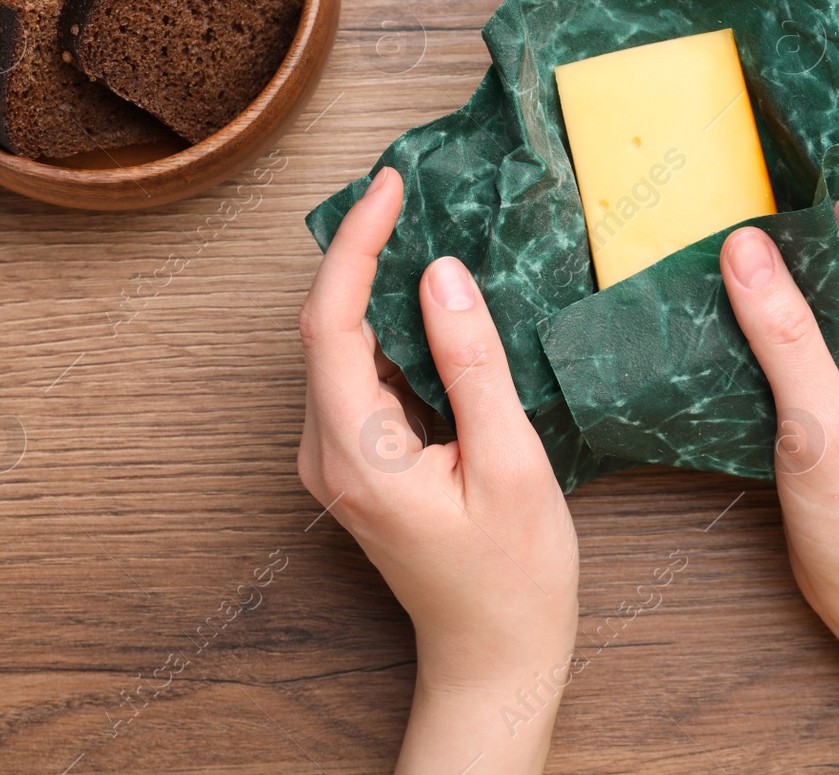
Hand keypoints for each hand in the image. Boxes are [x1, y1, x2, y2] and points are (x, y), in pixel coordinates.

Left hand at [298, 167, 578, 772]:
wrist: (494, 654)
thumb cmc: (513, 575)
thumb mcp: (509, 461)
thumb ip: (471, 364)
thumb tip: (441, 274)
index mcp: (356, 453)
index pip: (330, 321)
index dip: (355, 243)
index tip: (390, 185)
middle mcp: (326, 453)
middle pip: (325, 327)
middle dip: (361, 251)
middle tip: (407, 190)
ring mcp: (335, 460)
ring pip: (340, 347)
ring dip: (374, 286)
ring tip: (418, 227)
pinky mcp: (355, 462)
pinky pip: (360, 375)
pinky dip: (389, 328)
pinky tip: (428, 303)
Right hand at [720, 144, 838, 642]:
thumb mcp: (821, 423)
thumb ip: (785, 332)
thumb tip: (743, 245)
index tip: (784, 101)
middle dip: (796, 173)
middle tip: (730, 132)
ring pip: (817, 261)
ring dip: (773, 227)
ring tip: (710, 186)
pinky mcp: (828, 374)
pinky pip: (795, 307)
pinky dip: (760, 281)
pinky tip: (711, 275)